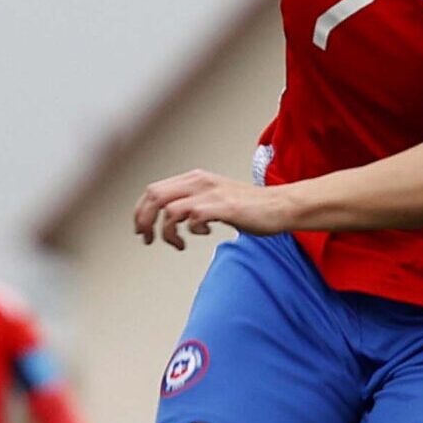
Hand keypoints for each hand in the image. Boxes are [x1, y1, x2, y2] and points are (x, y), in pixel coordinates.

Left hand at [134, 170, 293, 249]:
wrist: (281, 205)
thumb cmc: (252, 207)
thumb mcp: (215, 198)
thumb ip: (194, 202)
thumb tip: (172, 218)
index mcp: (195, 178)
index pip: (154, 190)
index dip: (141, 211)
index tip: (142, 229)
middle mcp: (200, 181)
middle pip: (154, 196)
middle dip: (144, 220)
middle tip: (147, 239)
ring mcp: (212, 193)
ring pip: (169, 208)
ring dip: (166, 231)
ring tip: (176, 244)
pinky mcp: (223, 206)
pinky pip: (192, 217)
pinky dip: (190, 230)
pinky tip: (203, 234)